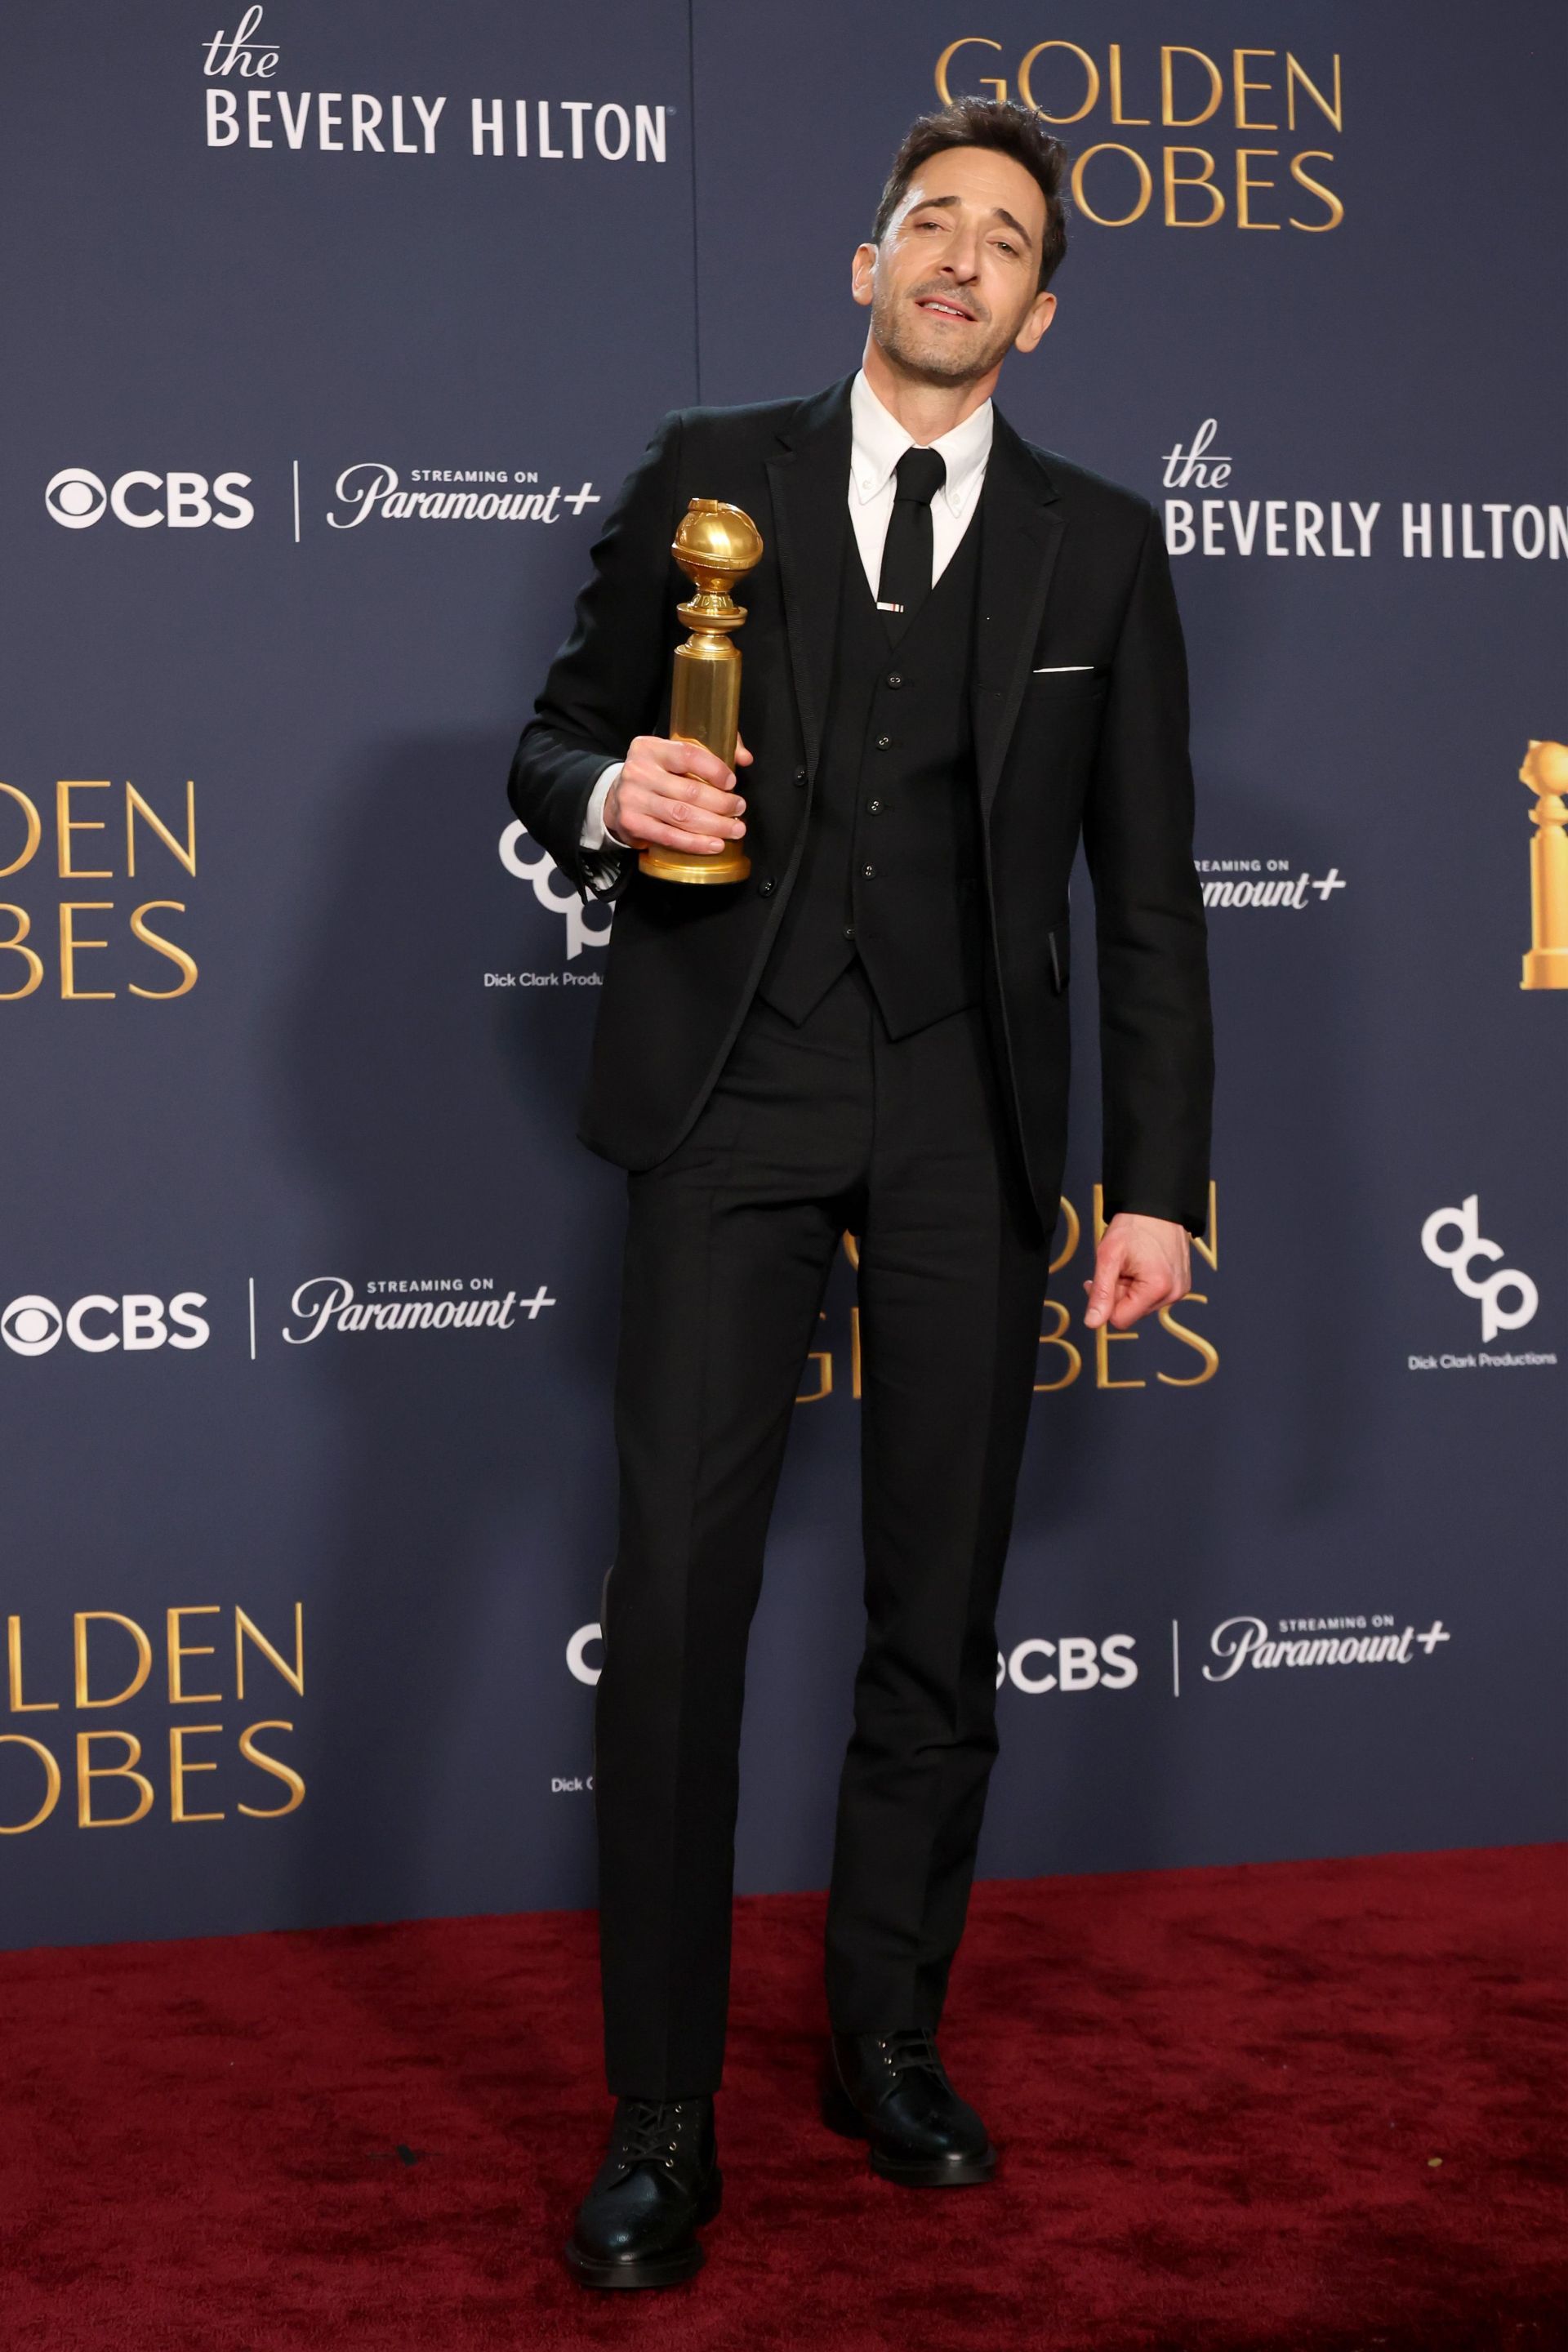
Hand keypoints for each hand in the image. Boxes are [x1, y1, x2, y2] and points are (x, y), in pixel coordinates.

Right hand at [606, 732, 751, 854]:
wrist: (616, 799)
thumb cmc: (655, 776)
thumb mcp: (673, 755)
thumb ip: (710, 750)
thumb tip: (744, 758)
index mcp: (650, 748)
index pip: (688, 755)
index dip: (714, 769)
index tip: (732, 782)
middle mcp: (639, 771)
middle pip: (690, 790)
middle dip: (722, 803)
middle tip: (739, 808)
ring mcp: (633, 799)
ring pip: (683, 816)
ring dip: (715, 825)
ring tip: (734, 829)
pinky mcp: (633, 824)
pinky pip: (671, 837)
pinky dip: (696, 843)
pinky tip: (714, 844)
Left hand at [1083, 1212, 1190, 1330]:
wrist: (1157, 1206)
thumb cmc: (1134, 1226)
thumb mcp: (1108, 1257)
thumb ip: (1101, 1293)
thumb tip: (1092, 1322)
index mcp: (1158, 1288)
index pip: (1120, 1319)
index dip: (1106, 1302)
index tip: (1102, 1280)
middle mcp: (1174, 1294)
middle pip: (1131, 1312)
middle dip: (1118, 1292)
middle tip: (1116, 1267)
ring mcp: (1180, 1290)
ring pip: (1140, 1304)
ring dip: (1129, 1287)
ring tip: (1130, 1264)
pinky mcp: (1181, 1285)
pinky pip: (1152, 1296)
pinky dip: (1141, 1284)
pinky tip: (1141, 1265)